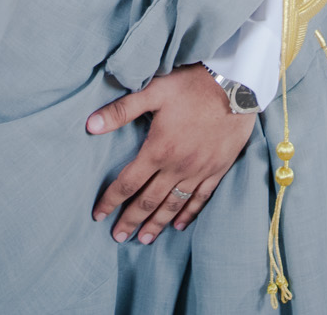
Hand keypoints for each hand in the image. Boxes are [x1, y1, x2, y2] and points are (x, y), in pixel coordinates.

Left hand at [88, 64, 256, 243]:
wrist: (237, 86)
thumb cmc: (192, 86)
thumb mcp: (154, 91)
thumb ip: (121, 110)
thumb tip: (89, 125)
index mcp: (158, 149)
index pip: (128, 183)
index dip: (111, 200)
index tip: (98, 215)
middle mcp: (177, 167)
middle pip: (148, 201)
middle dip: (130, 220)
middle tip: (118, 237)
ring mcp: (199, 171)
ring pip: (173, 206)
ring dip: (156, 224)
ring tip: (144, 239)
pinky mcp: (217, 170)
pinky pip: (200, 199)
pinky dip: (188, 215)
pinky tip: (179, 226)